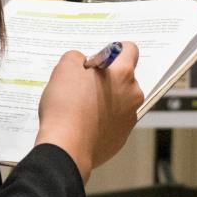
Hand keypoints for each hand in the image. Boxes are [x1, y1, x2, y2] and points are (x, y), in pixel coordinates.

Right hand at [34, 42, 142, 182]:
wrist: (66, 148)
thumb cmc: (66, 106)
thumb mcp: (64, 68)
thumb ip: (77, 57)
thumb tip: (82, 64)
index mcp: (123, 74)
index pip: (130, 50)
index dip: (114, 49)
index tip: (100, 58)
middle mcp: (132, 95)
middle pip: (123, 78)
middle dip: (105, 78)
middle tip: (82, 84)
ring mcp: (129, 119)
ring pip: (118, 100)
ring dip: (104, 99)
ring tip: (79, 106)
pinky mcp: (121, 138)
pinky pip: (113, 121)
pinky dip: (101, 119)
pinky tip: (82, 123)